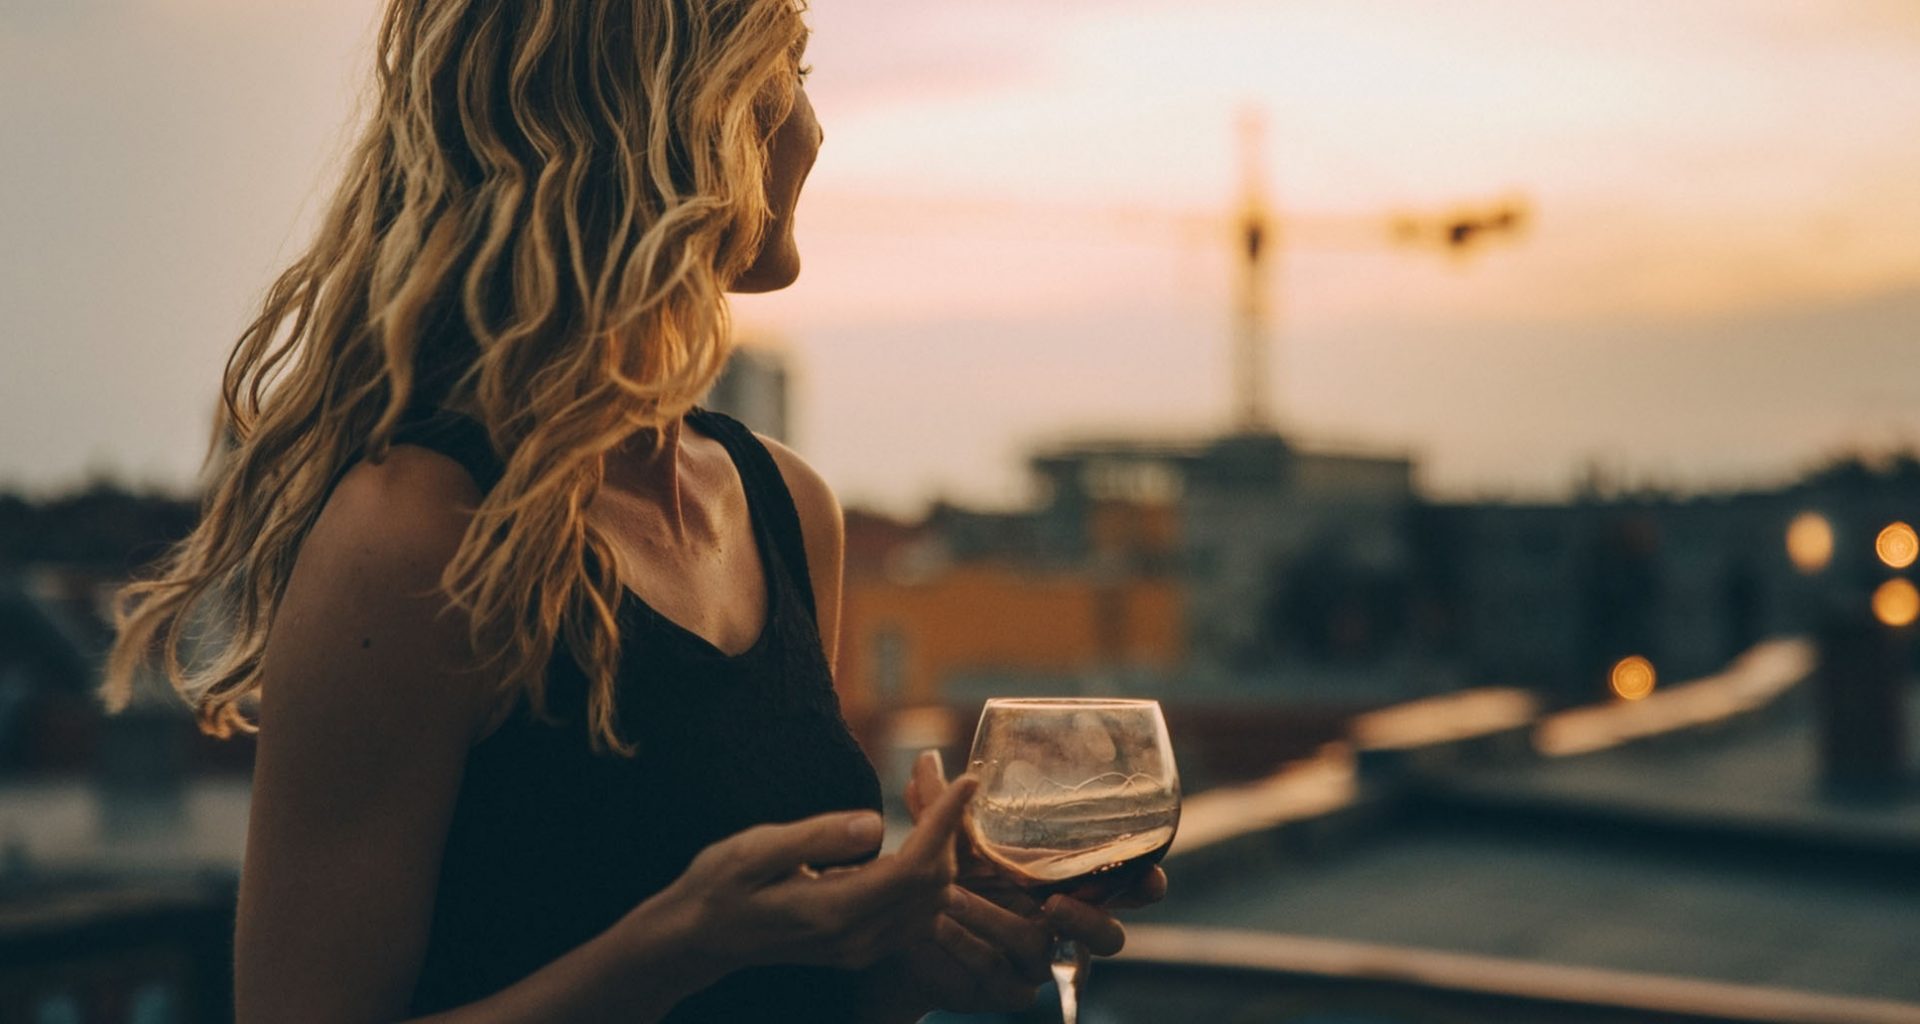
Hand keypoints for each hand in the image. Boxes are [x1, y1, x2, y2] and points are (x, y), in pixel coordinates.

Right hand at [654, 772, 977, 974]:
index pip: (915, 866)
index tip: (966, 779)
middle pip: (934, 880)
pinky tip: (911, 824)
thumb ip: (816, 838)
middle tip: (928, 767)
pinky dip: (928, 862)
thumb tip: (875, 823)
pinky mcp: (864, 944)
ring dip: (941, 840)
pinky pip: (918, 906)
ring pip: (934, 896)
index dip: (946, 820)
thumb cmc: (719, 885)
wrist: (698, 938)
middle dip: (945, 820)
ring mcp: (864, 947)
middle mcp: (858, 938)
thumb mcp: (755, 850)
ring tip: (921, 787)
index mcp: (834, 912)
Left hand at [861, 751, 1165, 1018]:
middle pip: (1110, 936)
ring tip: (975, 898)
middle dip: (1094, 919)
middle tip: (1057, 901)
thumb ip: (940, 802)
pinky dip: (971, 945)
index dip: (1145, 881)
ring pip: (1045, 950)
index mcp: (1067, 881)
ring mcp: (1042, 959)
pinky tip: (940, 923)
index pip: (1125, 884)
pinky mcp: (1012, 987)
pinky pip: (1004, 974)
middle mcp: (1063, 923)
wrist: (903, 930)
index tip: (1150, 873)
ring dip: (1011, 921)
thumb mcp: (944, 837)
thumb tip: (927, 759)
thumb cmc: (943, 874)